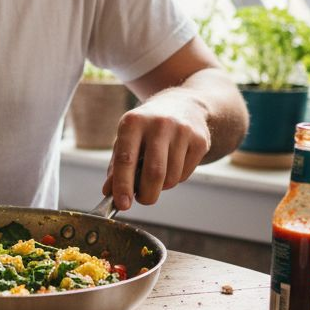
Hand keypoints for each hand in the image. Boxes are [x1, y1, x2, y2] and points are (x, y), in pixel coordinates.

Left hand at [102, 92, 210, 208]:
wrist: (184, 104)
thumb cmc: (148, 127)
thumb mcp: (128, 138)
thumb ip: (117, 165)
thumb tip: (109, 193)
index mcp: (133, 122)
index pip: (126, 158)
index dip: (123, 185)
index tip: (122, 205)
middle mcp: (158, 123)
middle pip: (153, 173)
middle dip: (147, 195)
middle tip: (143, 199)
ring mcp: (182, 131)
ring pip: (171, 177)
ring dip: (162, 186)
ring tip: (158, 175)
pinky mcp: (200, 140)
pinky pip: (185, 174)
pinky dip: (176, 178)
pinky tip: (173, 163)